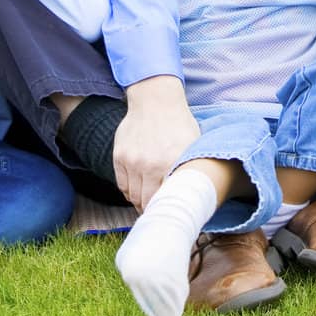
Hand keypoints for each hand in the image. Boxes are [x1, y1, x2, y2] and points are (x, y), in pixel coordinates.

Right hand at [114, 75, 200, 210]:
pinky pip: (122, 184)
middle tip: (159, 213)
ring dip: (140, 202)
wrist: (156, 100)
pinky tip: (138, 190)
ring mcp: (132, 161)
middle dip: (153, 211)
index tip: (172, 215)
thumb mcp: (193, 146)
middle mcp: (149, 165)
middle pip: (146, 203)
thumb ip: (190, 170)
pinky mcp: (119, 156)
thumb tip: (196, 195)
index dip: (169, 210)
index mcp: (171, 164)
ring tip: (148, 203)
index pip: (166, 200)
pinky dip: (129, 191)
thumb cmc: (179, 124)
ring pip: (132, 196)